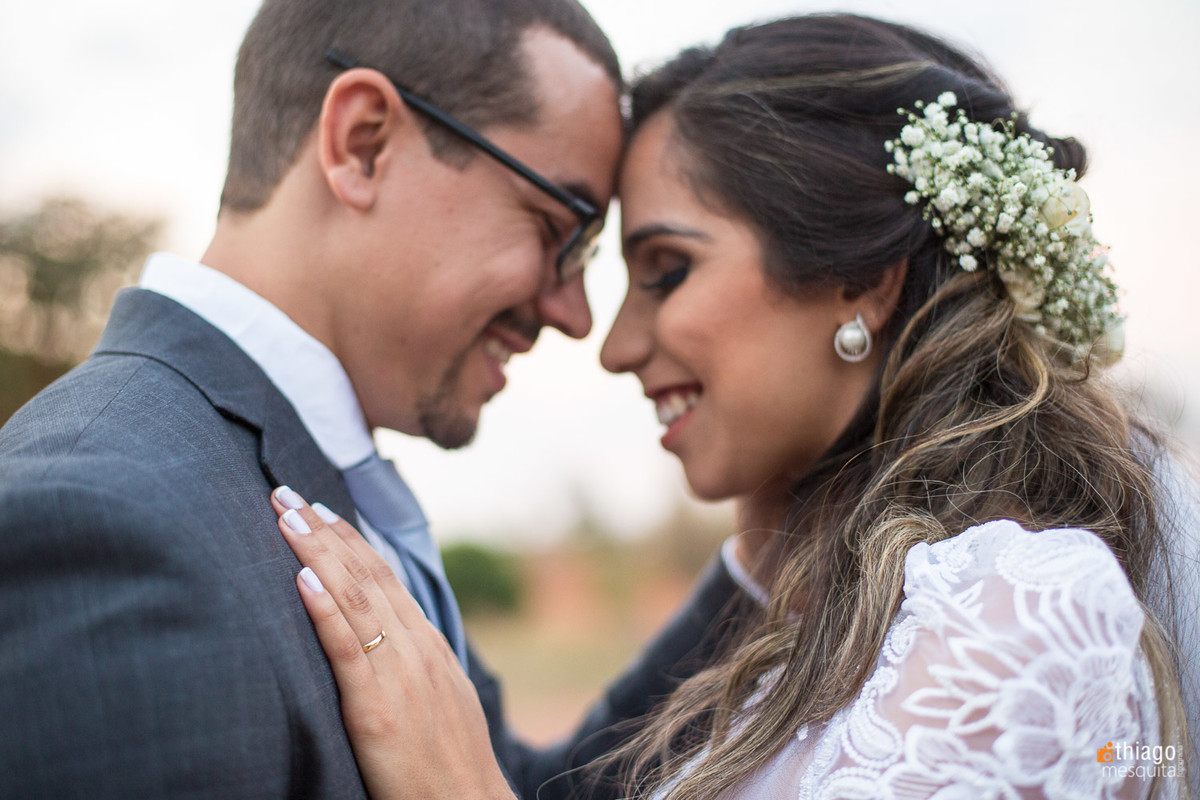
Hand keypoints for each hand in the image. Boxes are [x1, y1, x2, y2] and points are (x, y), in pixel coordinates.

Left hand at [270, 488, 514, 799]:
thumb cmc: (448, 762)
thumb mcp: (437, 697)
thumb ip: (410, 662)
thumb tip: (381, 637)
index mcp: (425, 644)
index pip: (382, 576)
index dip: (346, 539)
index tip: (316, 507)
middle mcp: (414, 647)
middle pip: (365, 574)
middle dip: (323, 531)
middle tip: (286, 493)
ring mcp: (398, 673)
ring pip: (354, 598)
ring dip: (317, 552)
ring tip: (285, 517)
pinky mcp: (377, 707)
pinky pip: (347, 648)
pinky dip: (324, 609)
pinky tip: (301, 579)